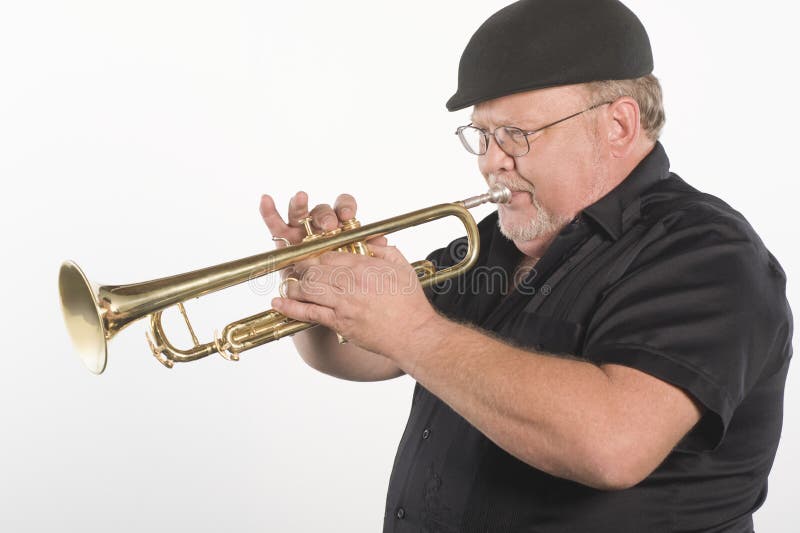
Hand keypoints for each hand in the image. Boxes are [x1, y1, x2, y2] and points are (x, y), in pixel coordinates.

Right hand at [259, 191, 387, 276]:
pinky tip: (266, 199)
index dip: (346, 208)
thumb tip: (382, 241)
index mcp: (343, 228)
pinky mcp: (284, 241)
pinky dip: (269, 212)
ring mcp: (302, 232)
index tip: (348, 216)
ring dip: (300, 206)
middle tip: (329, 224)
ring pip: (300, 214)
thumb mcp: (363, 270)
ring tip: (301, 198)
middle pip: (322, 211)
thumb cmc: (349, 283)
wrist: (332, 302)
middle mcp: (321, 228)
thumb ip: (372, 253)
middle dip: (325, 215)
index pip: (345, 209)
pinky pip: (275, 224)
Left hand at [270, 243, 440, 362]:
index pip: (330, 253)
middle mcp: (351, 282)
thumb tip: (369, 239)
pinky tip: (278, 303)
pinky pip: (309, 312)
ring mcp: (343, 303)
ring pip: (308, 287)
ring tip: (287, 284)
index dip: (316, 253)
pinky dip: (290, 307)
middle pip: (314, 267)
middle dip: (301, 266)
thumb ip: (383, 249)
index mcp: (365, 265)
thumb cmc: (409, 302)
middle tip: (295, 267)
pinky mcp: (339, 322)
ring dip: (293, 285)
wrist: (413, 334)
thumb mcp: (401, 266)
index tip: (311, 255)